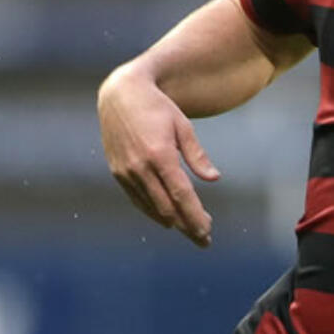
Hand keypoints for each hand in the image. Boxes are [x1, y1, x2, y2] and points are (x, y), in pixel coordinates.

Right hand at [98, 63, 220, 247]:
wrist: (120, 95)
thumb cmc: (157, 108)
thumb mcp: (183, 126)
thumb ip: (197, 155)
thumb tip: (214, 179)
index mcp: (160, 154)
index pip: (181, 195)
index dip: (195, 216)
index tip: (207, 231)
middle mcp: (141, 167)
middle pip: (168, 209)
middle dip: (188, 227)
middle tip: (204, 239)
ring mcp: (127, 172)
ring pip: (152, 209)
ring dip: (173, 223)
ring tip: (192, 230)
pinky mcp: (118, 173)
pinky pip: (139, 201)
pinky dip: (155, 213)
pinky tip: (169, 218)